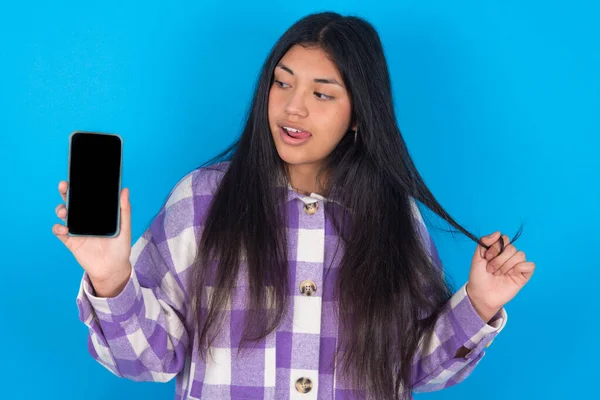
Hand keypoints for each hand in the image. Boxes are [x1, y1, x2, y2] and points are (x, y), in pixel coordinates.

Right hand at [52, 181, 132, 296]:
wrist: (113, 269)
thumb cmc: (120, 248)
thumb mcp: (125, 228)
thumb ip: (124, 210)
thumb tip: (125, 190)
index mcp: (98, 213)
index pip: (88, 196)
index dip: (82, 186)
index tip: (78, 176)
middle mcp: (86, 219)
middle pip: (73, 201)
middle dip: (66, 192)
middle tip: (64, 186)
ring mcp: (77, 229)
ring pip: (64, 214)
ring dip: (61, 209)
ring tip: (65, 211)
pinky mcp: (71, 241)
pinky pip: (60, 232)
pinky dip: (58, 228)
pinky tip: (65, 228)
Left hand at [466, 231, 534, 321]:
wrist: (481, 295)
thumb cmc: (479, 277)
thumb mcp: (477, 258)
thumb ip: (484, 243)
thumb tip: (498, 233)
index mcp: (498, 250)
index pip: (504, 239)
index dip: (495, 247)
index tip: (487, 258)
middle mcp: (509, 256)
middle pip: (512, 248)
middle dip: (499, 260)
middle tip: (491, 270)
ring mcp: (516, 265)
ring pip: (520, 255)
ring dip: (507, 265)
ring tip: (498, 274)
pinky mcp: (523, 275)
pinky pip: (530, 265)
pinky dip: (520, 268)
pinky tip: (511, 274)